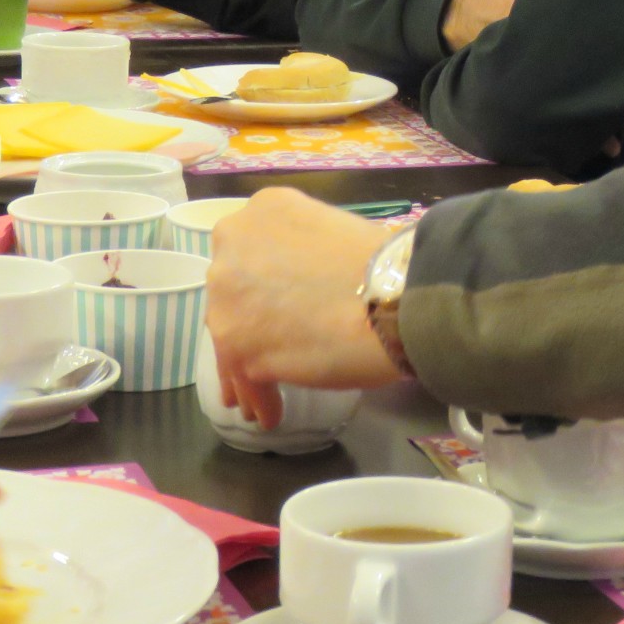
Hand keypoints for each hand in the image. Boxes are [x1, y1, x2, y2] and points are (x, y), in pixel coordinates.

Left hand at [206, 188, 397, 428]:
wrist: (396, 296)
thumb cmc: (384, 265)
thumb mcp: (330, 233)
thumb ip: (299, 254)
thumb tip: (299, 286)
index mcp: (261, 211)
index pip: (248, 256)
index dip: (258, 288)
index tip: (271, 309)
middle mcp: (231, 246)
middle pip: (231, 297)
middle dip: (247, 326)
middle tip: (267, 350)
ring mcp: (227, 295)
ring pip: (230, 340)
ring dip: (245, 370)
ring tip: (261, 398)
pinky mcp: (237, 344)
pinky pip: (243, 376)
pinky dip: (259, 396)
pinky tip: (272, 412)